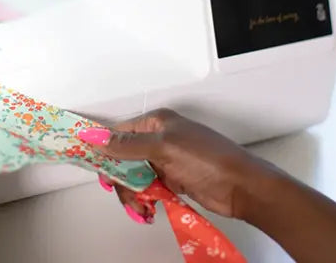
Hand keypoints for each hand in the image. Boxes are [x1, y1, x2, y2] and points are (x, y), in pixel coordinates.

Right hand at [79, 109, 282, 222]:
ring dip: (133, 195)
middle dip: (121, 181)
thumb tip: (95, 136)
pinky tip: (148, 211)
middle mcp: (158, 139)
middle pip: (122, 159)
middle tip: (128, 197)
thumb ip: (128, 145)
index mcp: (156, 123)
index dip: (103, 150)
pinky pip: (147, 190)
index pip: (118, 133)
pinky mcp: (172, 180)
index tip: (93, 169)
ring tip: (142, 209)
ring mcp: (165, 161)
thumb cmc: (209, 160)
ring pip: (133, 178)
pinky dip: (144, 201)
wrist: (242, 188)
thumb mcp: (164, 148)